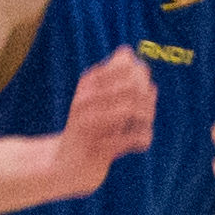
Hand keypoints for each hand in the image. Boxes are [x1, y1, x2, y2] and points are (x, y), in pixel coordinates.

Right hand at [49, 46, 155, 198]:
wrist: (67, 163)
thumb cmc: (88, 126)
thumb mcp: (95, 96)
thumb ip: (114, 74)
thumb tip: (127, 50)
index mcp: (87, 83)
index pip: (125, 66)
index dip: (142, 75)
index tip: (144, 89)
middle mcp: (86, 100)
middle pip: (132, 86)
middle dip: (147, 98)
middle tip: (147, 111)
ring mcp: (90, 125)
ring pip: (132, 110)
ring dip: (146, 118)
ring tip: (144, 125)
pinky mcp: (98, 149)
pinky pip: (132, 138)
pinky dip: (143, 139)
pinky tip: (140, 142)